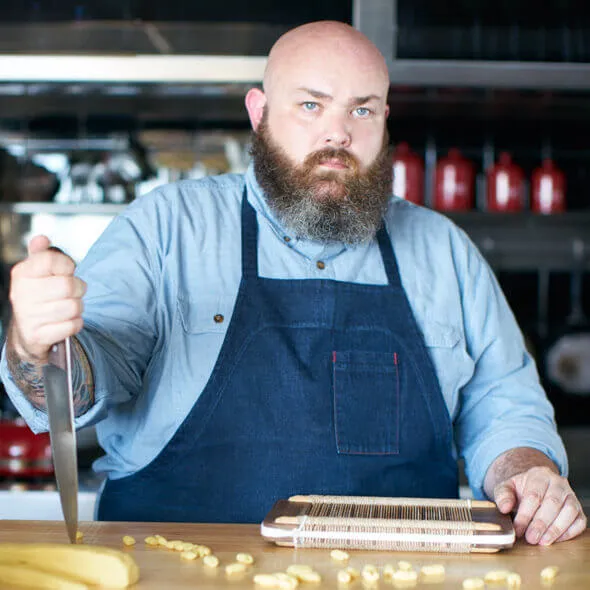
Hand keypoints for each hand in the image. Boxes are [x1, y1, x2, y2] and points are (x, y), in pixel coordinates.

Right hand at [8, 235, 86, 362]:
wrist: (28, 330)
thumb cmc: (39, 296)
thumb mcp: (37, 272)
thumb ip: (43, 254)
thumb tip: (41, 239)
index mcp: (22, 274)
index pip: (51, 260)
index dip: (67, 265)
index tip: (66, 271)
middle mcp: (22, 294)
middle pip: (68, 286)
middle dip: (78, 288)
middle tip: (72, 291)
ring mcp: (29, 316)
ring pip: (73, 307)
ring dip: (78, 307)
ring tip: (68, 306)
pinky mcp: (39, 335)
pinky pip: (72, 326)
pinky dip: (75, 323)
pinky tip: (66, 321)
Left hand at [494, 466, 586, 544]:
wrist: (536, 486)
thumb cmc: (522, 489)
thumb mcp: (507, 487)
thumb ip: (503, 495)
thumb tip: (504, 508)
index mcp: (540, 475)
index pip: (534, 495)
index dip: (525, 515)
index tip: (518, 529)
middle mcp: (558, 483)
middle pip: (552, 503)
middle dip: (541, 523)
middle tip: (531, 538)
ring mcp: (571, 496)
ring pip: (569, 512)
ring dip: (556, 529)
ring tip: (543, 541)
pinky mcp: (579, 510)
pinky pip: (579, 521)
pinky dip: (569, 532)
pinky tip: (555, 539)